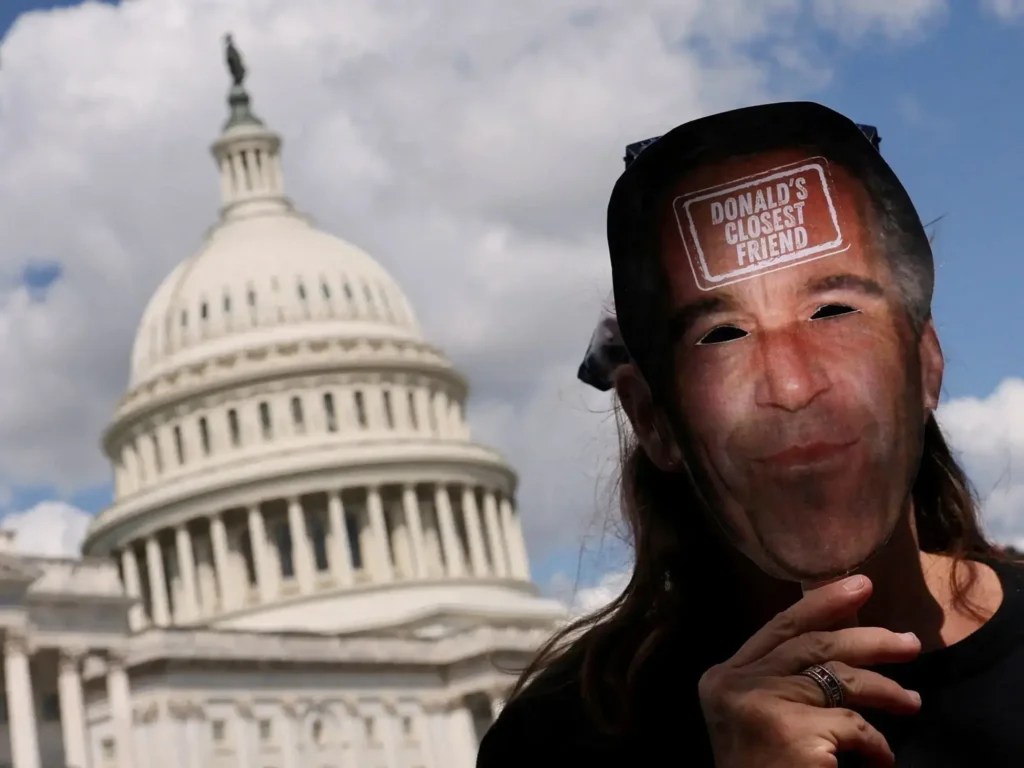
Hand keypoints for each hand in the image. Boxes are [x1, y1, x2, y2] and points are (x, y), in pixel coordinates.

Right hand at [698, 575, 921, 767]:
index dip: (822, 603)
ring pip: (838, 679)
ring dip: (885, 691)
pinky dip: (876, 743)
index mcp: (722, 675)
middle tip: (909, 642)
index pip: (778, 627)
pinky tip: (881, 759)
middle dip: (867, 638)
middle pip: (812, 644)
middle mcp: (735, 683)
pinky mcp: (790, 733)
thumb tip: (845, 633)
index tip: (862, 585)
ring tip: (912, 702)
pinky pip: (852, 726)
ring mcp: (760, 704)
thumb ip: (783, 676)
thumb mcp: (759, 713)